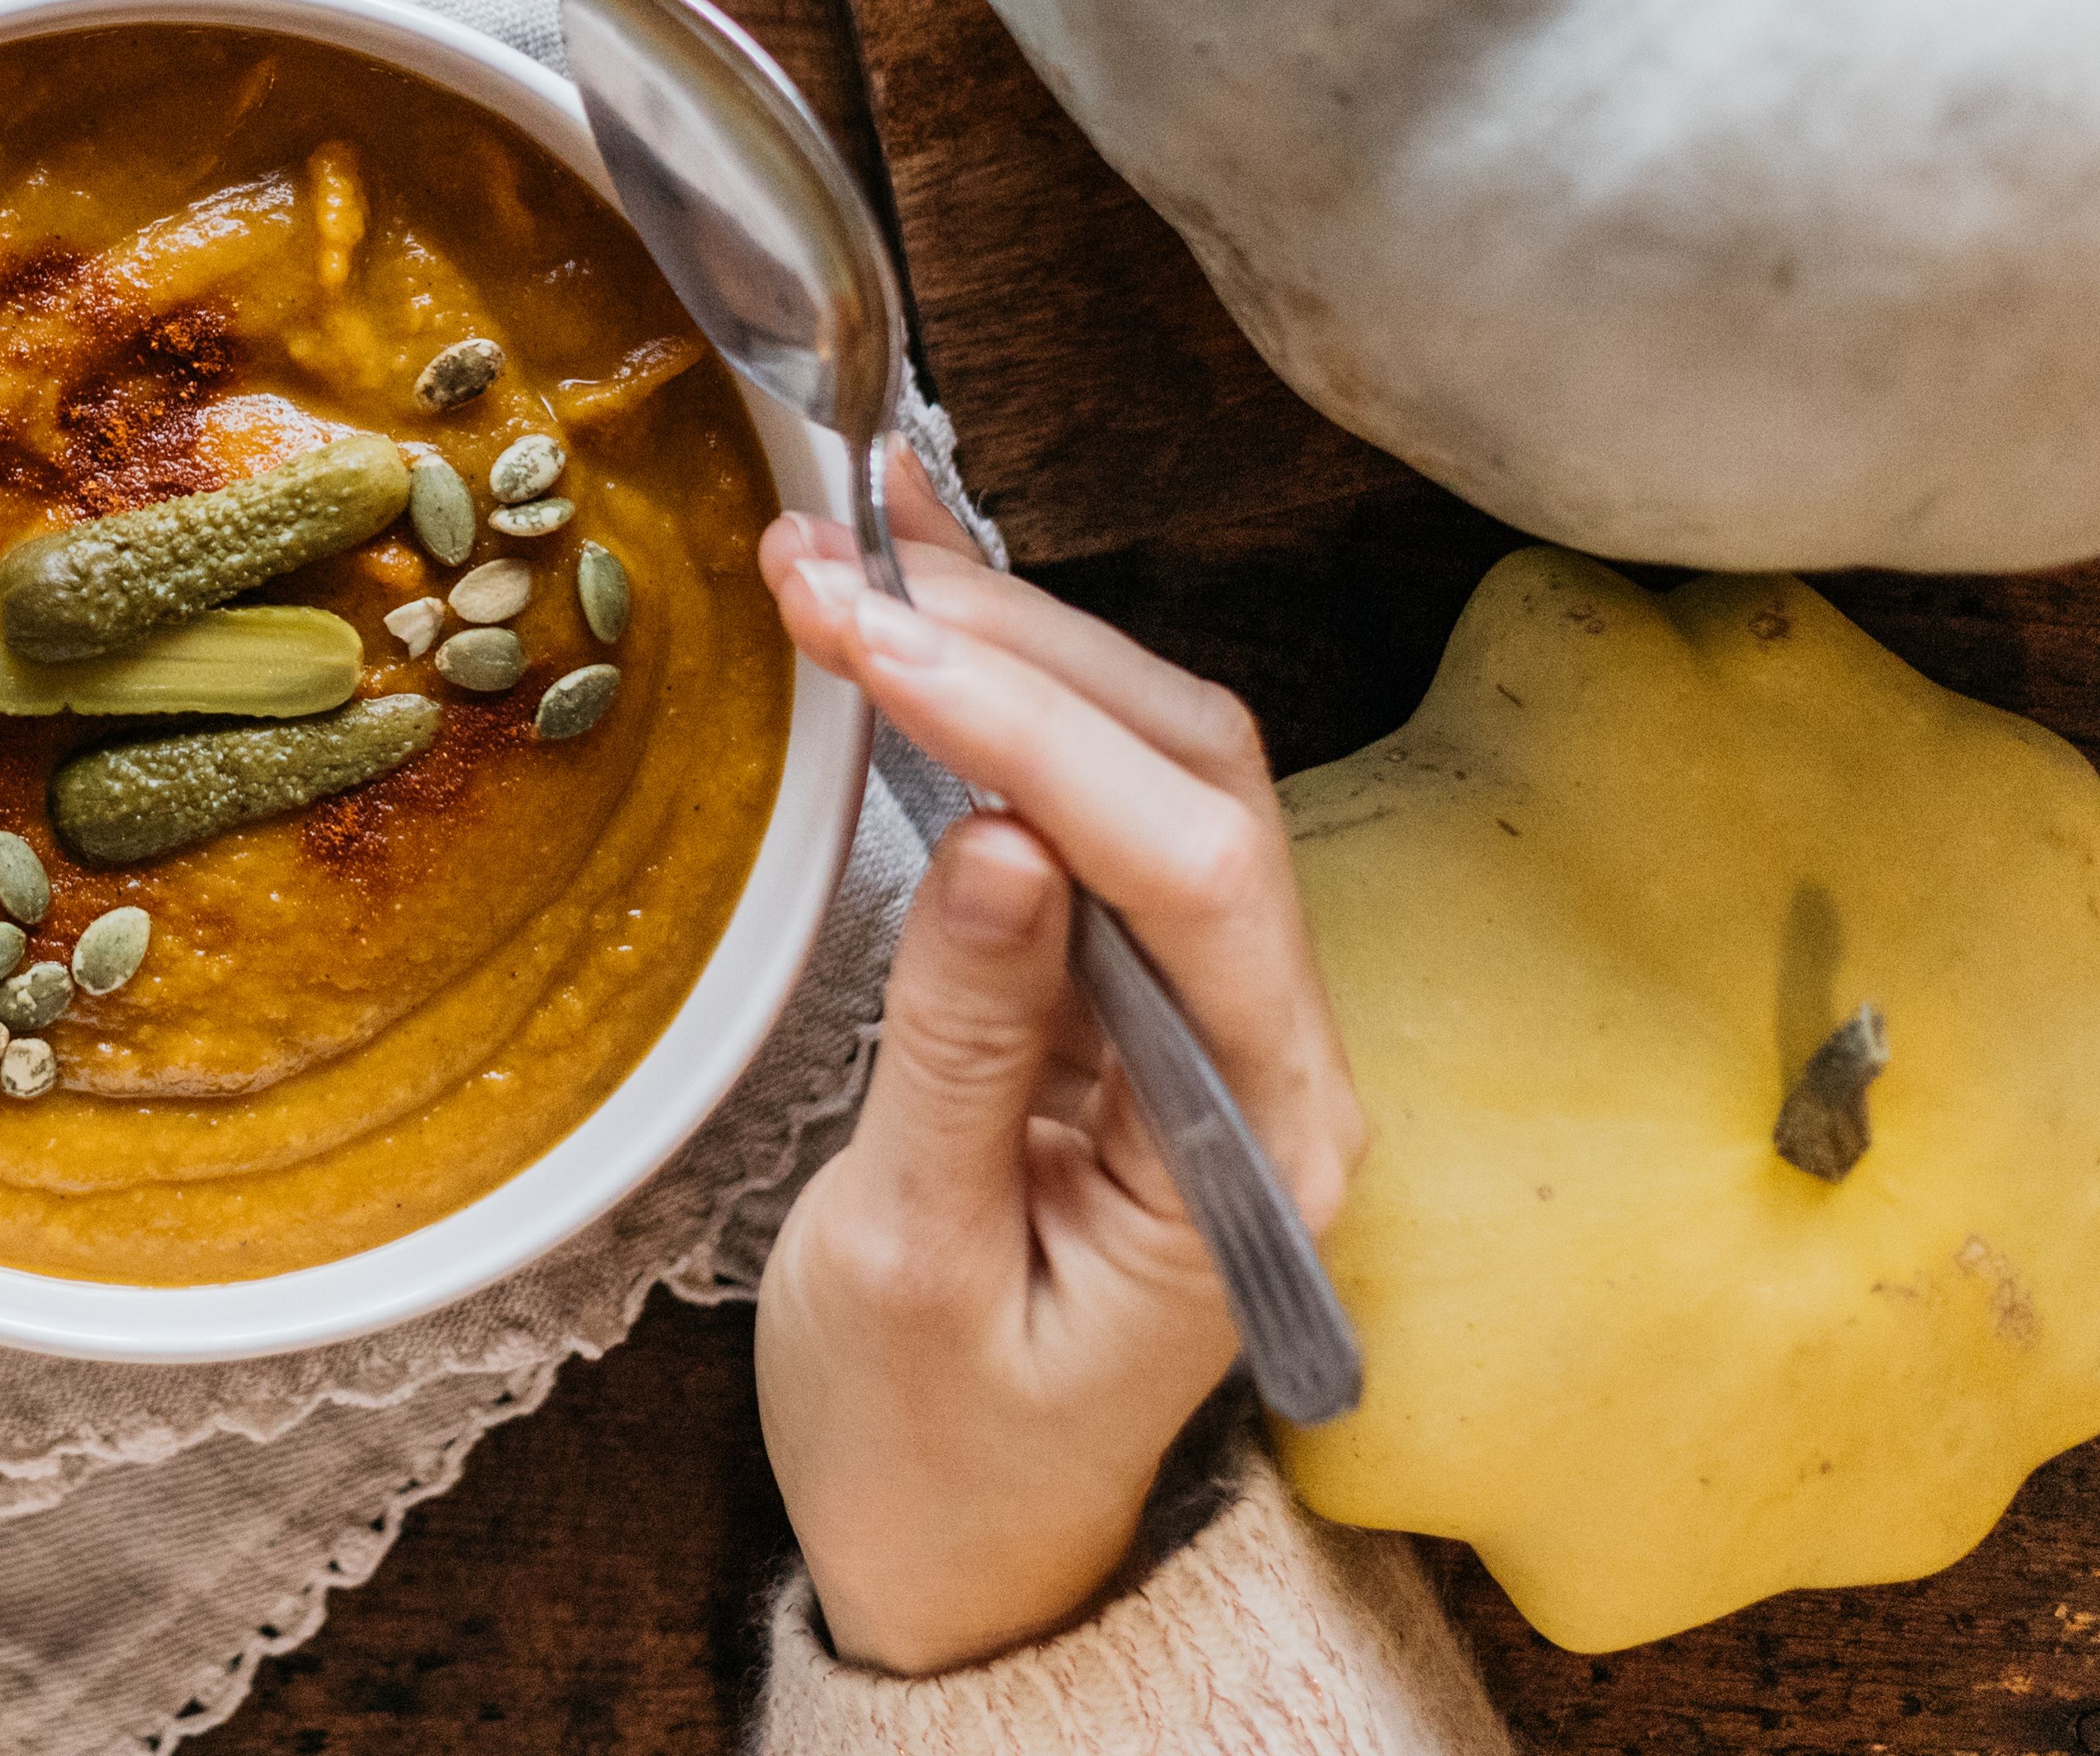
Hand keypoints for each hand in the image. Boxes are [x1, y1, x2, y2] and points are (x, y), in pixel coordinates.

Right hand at [749, 462, 1366, 1673]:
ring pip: (1149, 766)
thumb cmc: (931, 1452)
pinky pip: (1086, 807)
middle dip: (1011, 647)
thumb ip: (963, 1048)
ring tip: (850, 538)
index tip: (873, 637)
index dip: (1029, 731)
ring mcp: (1205, 1018)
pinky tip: (919, 594)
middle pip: (1188, 780)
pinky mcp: (1123, 996)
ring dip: (1003, 639)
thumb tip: (992, 835)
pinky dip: (999, 692)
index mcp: (1259, 1146)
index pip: (1181, 871)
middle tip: (830, 555)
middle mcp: (1270, 1058)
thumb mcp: (913, 1266)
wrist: (956, 1560)